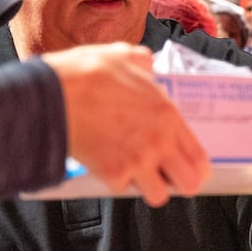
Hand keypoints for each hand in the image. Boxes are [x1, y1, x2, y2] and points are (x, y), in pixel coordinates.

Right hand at [44, 43, 210, 205]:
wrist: (52, 94)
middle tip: (163, 174)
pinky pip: (122, 189)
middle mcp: (159, 142)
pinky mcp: (112, 174)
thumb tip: (146, 63)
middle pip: (188, 185)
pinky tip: (106, 162)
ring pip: (158, 195)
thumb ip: (142, 62)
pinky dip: (114, 180)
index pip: (200, 158)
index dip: (196, 168)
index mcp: (168, 115)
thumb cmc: (85, 74)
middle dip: (177, 182)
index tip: (188, 169)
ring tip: (134, 171)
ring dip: (147, 186)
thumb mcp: (122, 55)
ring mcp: (137, 161)